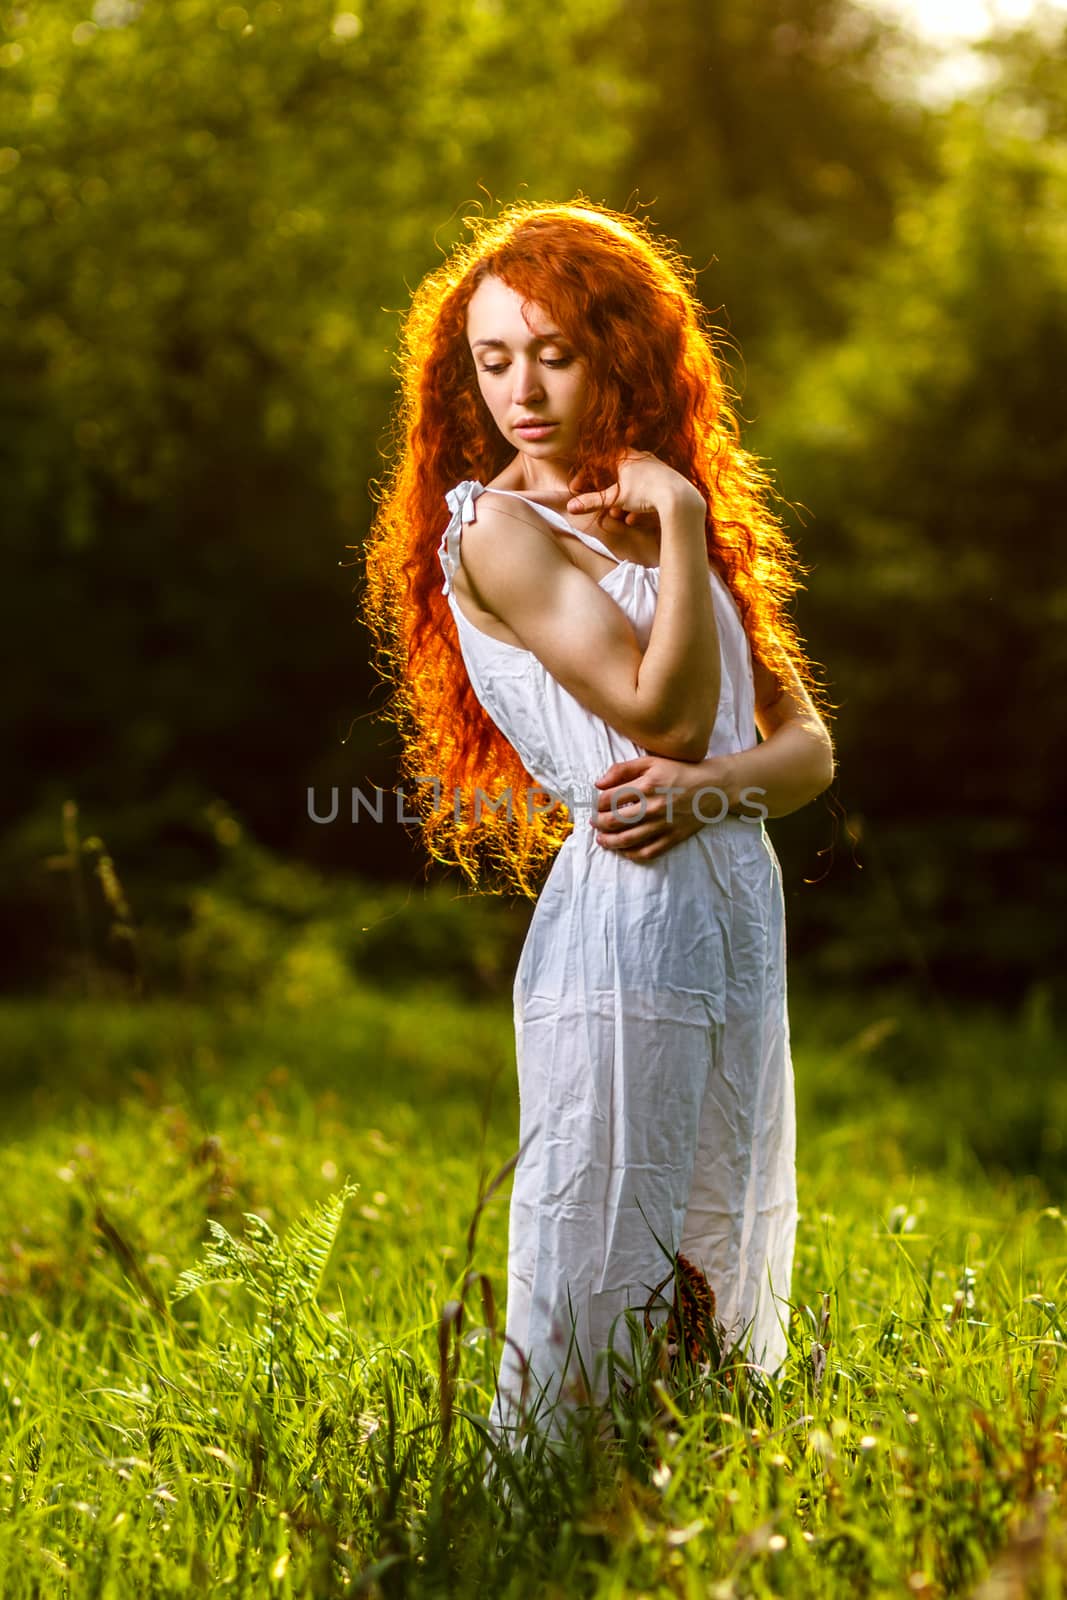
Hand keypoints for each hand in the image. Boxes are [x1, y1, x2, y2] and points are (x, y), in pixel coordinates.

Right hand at [567, 450, 704, 525]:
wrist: (679, 498)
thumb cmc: (646, 492)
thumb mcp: (616, 499)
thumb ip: (593, 502)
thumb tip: (571, 507)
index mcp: (626, 457)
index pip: (599, 461)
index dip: (585, 475)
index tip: (577, 488)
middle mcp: (640, 457)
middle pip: (616, 472)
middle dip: (606, 492)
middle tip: (601, 505)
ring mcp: (655, 467)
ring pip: (632, 483)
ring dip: (621, 500)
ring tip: (617, 515)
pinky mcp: (666, 479)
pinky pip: (647, 490)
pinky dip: (637, 504)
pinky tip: (634, 518)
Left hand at [589, 753, 741, 862]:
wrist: (714, 788)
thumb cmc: (680, 771)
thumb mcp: (652, 762)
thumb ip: (623, 769)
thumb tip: (598, 783)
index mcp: (646, 785)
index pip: (610, 799)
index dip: (597, 803)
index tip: (596, 805)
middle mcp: (653, 806)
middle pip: (615, 821)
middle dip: (599, 823)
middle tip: (594, 823)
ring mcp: (663, 825)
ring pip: (627, 840)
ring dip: (609, 842)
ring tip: (602, 839)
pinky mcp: (673, 838)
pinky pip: (647, 852)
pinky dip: (632, 854)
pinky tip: (624, 851)